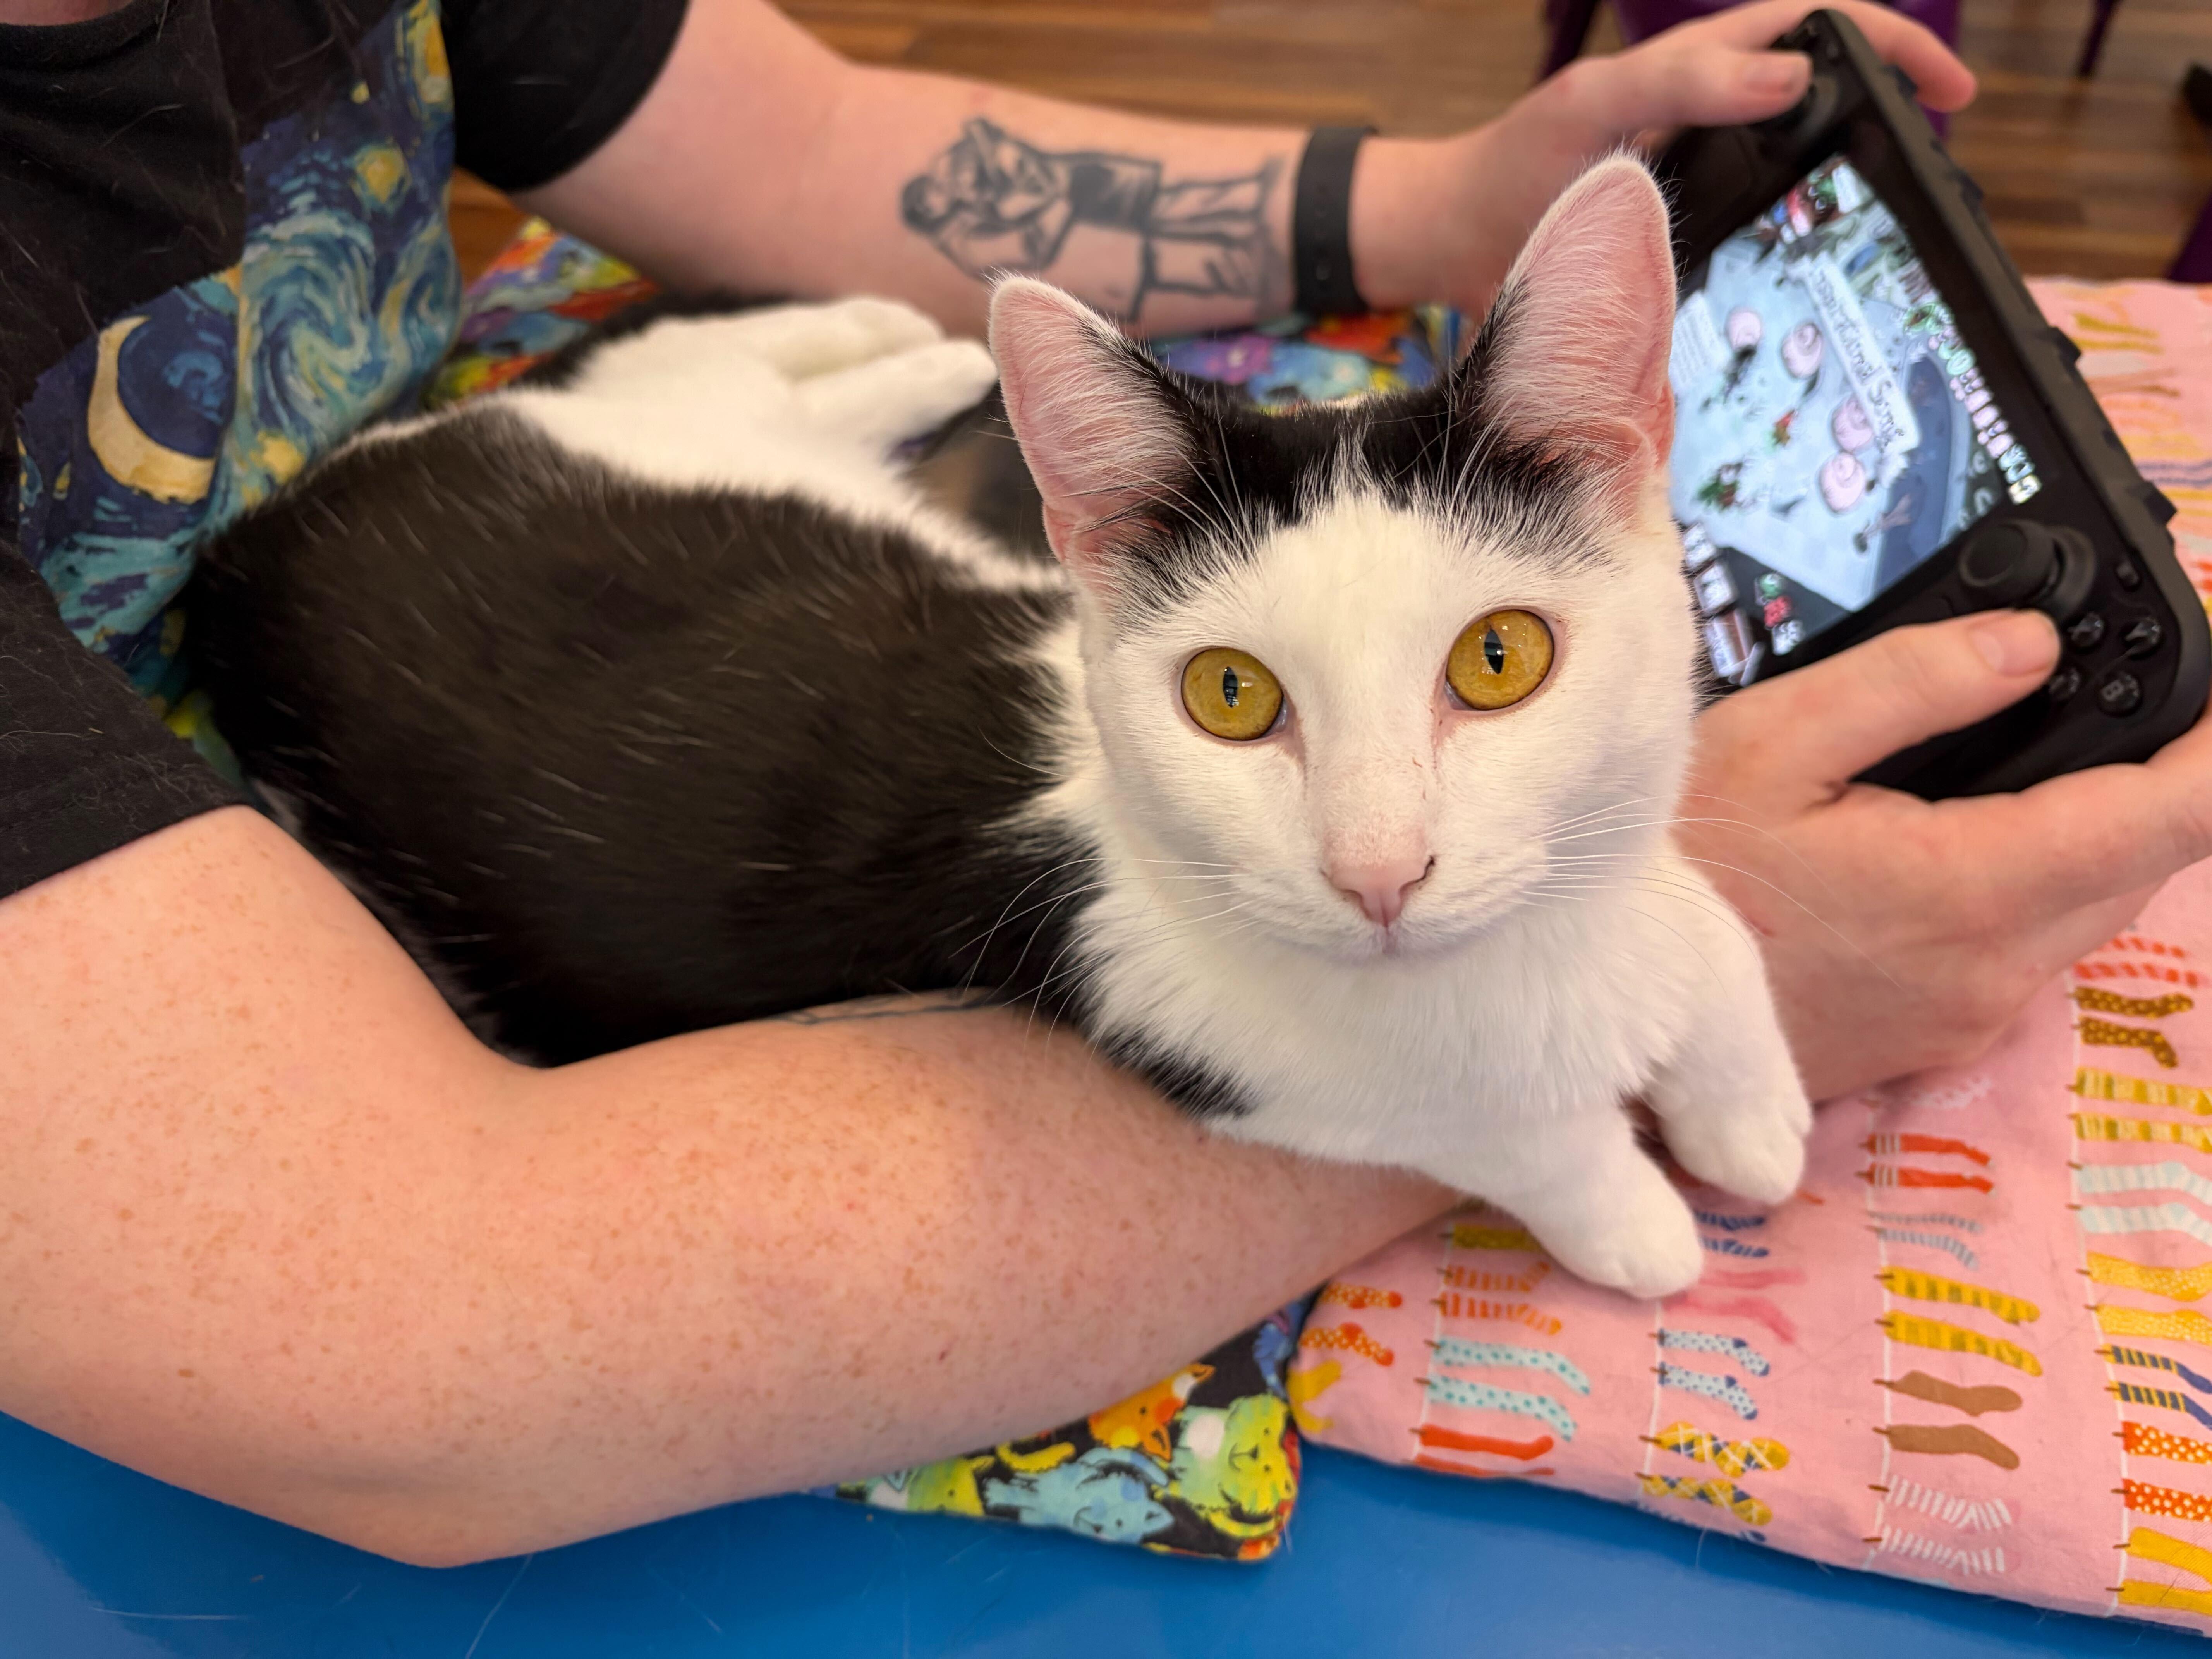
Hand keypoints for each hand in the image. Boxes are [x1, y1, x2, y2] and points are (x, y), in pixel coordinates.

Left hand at [1356, 0, 1976, 316]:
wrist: (1454, 242)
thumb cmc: (1514, 167)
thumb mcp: (1593, 108)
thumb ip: (1682, 85)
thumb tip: (1790, 77)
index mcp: (1700, 72)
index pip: (1819, 28)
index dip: (1890, 45)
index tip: (1945, 89)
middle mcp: (1713, 122)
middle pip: (1831, 95)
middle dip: (1893, 109)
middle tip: (1940, 152)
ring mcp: (1706, 183)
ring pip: (1807, 171)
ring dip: (1858, 185)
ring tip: (1902, 213)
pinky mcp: (1689, 244)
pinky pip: (1764, 239)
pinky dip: (1803, 252)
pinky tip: (1827, 282)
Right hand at [1678, 609, 2211, 1100]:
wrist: (1593, 1006)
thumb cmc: (1670, 877)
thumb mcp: (1771, 742)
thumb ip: (1910, 682)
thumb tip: (2026, 643)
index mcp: (1968, 888)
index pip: (2172, 815)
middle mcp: (1991, 970)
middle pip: (2142, 861)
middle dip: (2149, 777)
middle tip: (2089, 694)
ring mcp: (1969, 1015)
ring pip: (2088, 906)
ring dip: (2080, 831)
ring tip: (1998, 759)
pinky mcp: (1939, 1037)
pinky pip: (2026, 950)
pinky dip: (2021, 883)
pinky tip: (1934, 839)